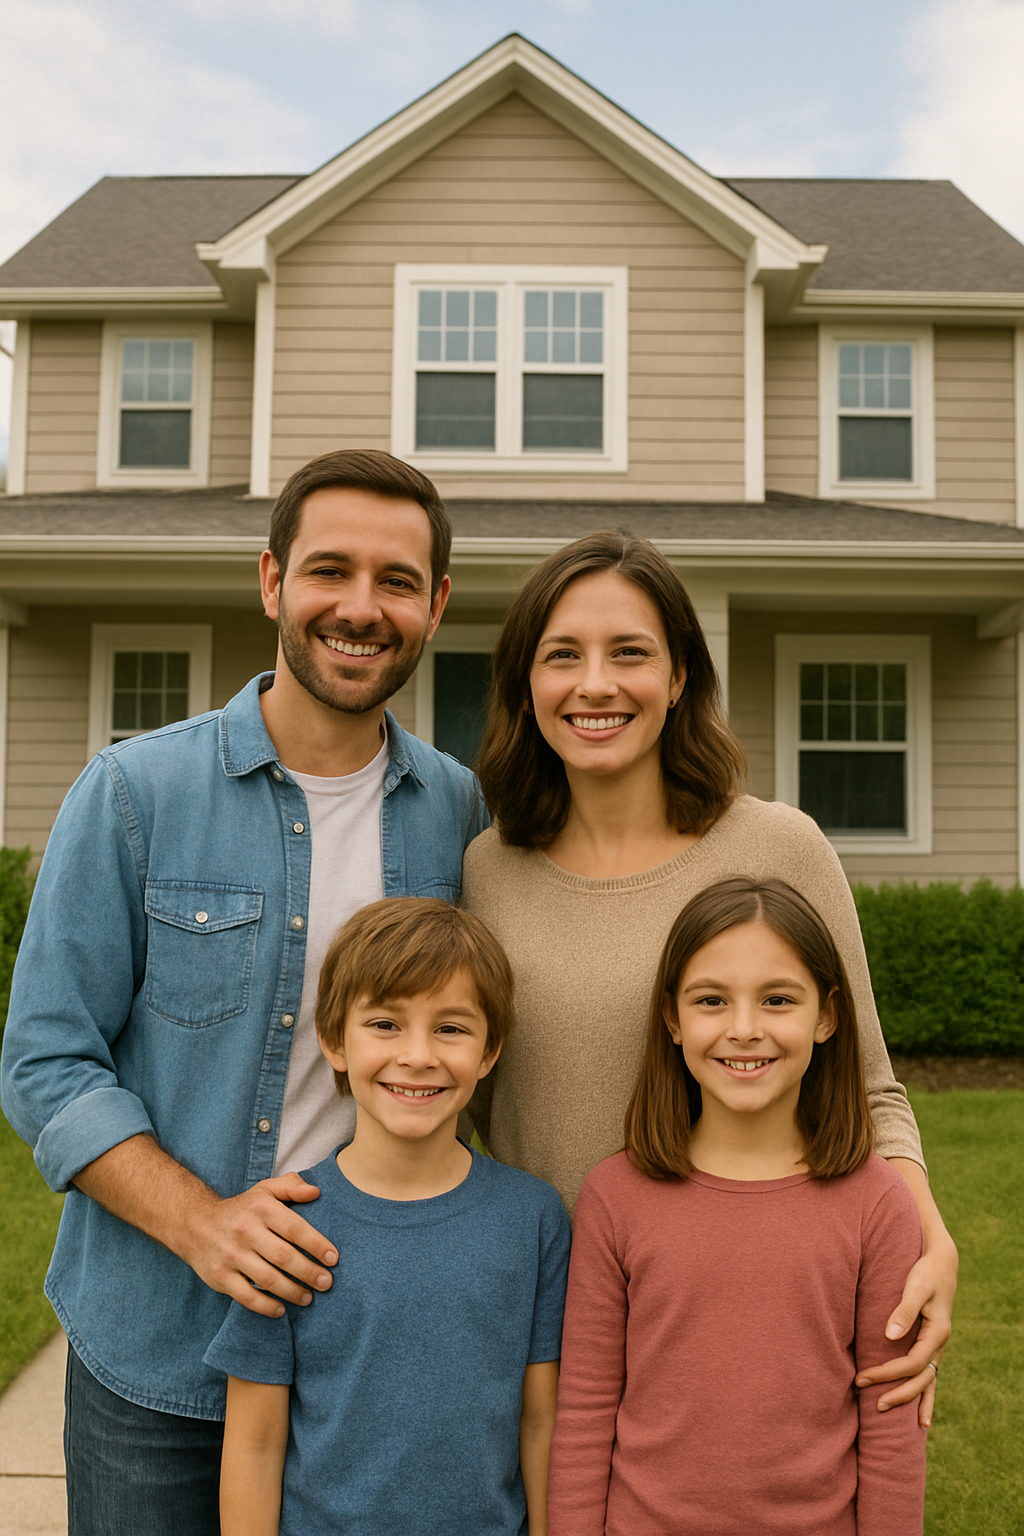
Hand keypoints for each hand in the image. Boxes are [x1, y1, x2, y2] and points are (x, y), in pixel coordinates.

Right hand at [181, 1172, 337, 1316]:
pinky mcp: (220, 1276)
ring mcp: (231, 1255)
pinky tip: (281, 1309)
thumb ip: (291, 1187)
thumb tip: (316, 1192)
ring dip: (292, 1291)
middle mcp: (246, 1231)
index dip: (316, 1244)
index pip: (294, 1228)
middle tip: (327, 1283)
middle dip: (309, 1272)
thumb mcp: (264, 1190)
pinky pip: (246, 1297)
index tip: (333, 1259)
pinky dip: (266, 1306)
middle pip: (284, 1256)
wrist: (195, 1224)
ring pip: (267, 1279)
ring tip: (308, 1297)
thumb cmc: (241, 1210)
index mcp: (261, 1208)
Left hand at [855, 1233, 957, 1426]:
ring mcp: (937, 1346)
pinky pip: (929, 1375)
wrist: (941, 1262)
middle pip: (920, 1380)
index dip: (887, 1374)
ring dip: (911, 1400)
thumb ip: (904, 1311)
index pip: (911, 1364)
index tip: (861, 1378)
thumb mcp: (916, 1287)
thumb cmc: (925, 1271)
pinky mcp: (930, 1343)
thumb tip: (889, 1336)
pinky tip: (922, 1418)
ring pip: (927, 1382)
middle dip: (897, 1393)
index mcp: (937, 1333)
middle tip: (871, 1404)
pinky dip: (925, 1395)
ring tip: (901, 1422)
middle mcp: (939, 1344)